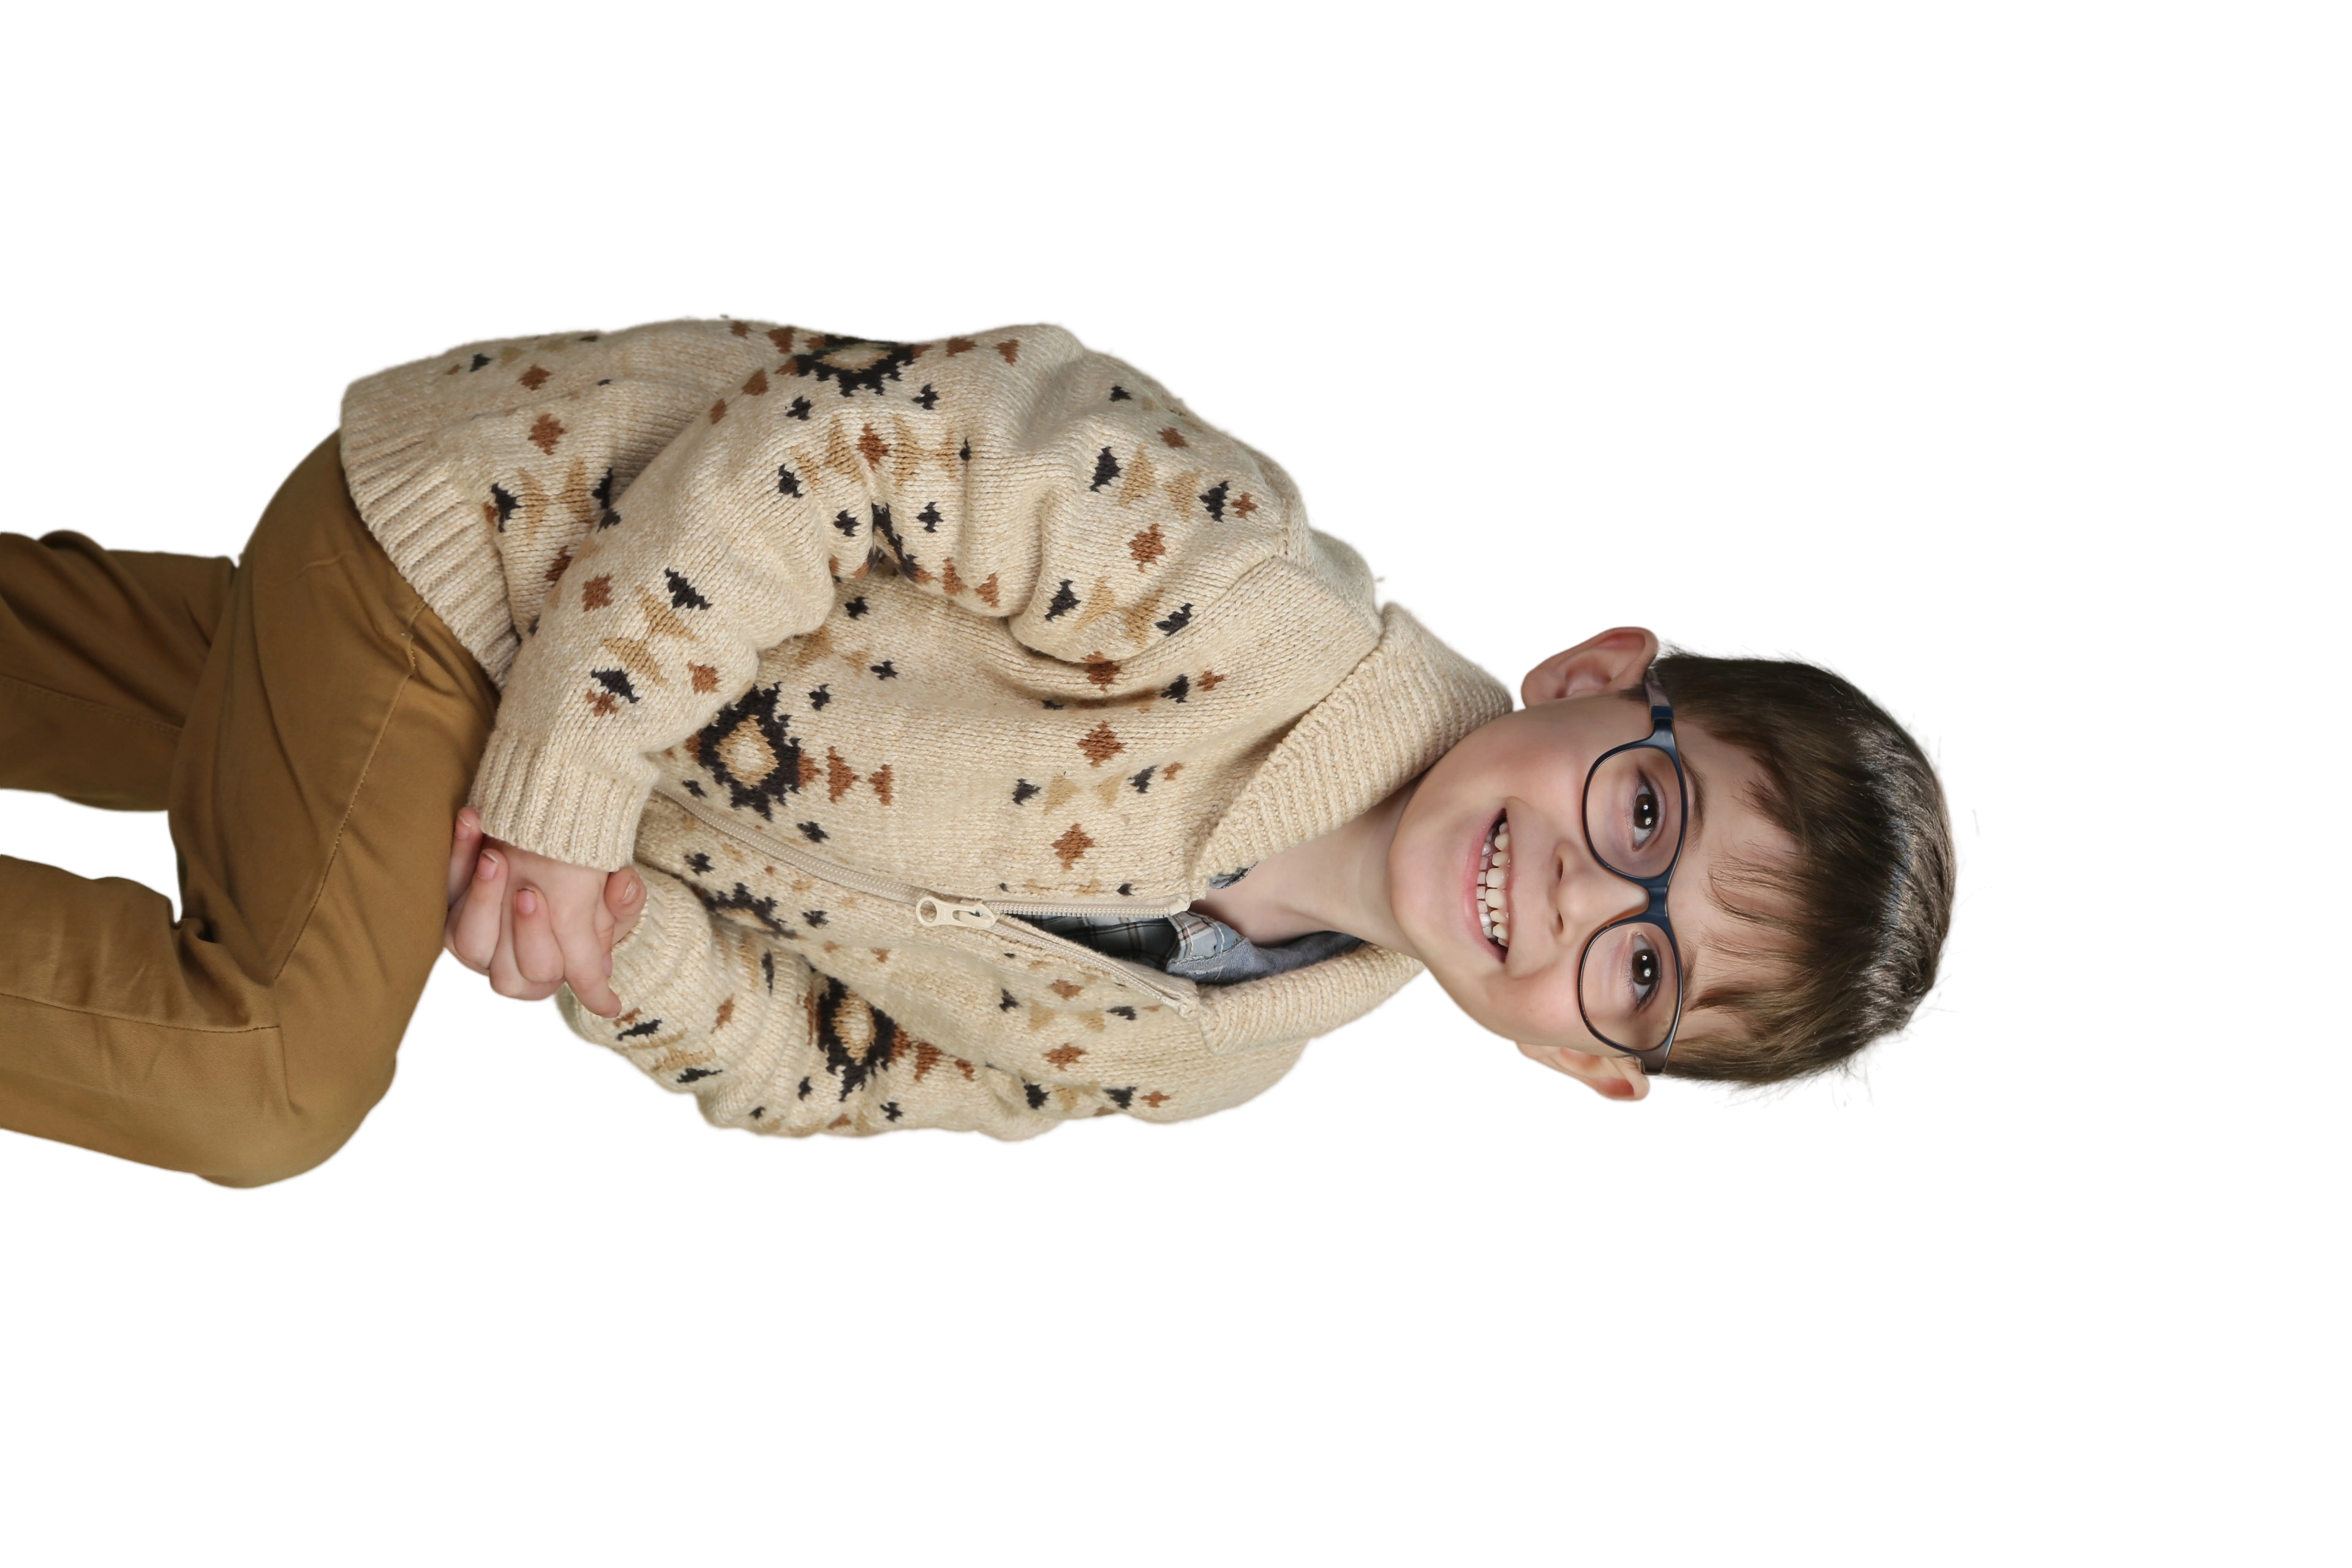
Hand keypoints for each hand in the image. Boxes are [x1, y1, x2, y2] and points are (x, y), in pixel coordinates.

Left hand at [444, 806, 643, 1015]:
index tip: (552, 906)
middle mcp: (504, 966)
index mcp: (544, 976)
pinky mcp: (457, 905)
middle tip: (530, 892)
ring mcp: (476, 939)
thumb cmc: (589, 892)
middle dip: (521, 930)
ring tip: (495, 858)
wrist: (559, 860)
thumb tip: (623, 889)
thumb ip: (626, 898)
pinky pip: (449, 886)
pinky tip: (472, 821)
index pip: (541, 974)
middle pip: (504, 970)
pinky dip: (460, 854)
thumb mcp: (615, 897)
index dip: (541, 944)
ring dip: (481, 899)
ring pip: (466, 939)